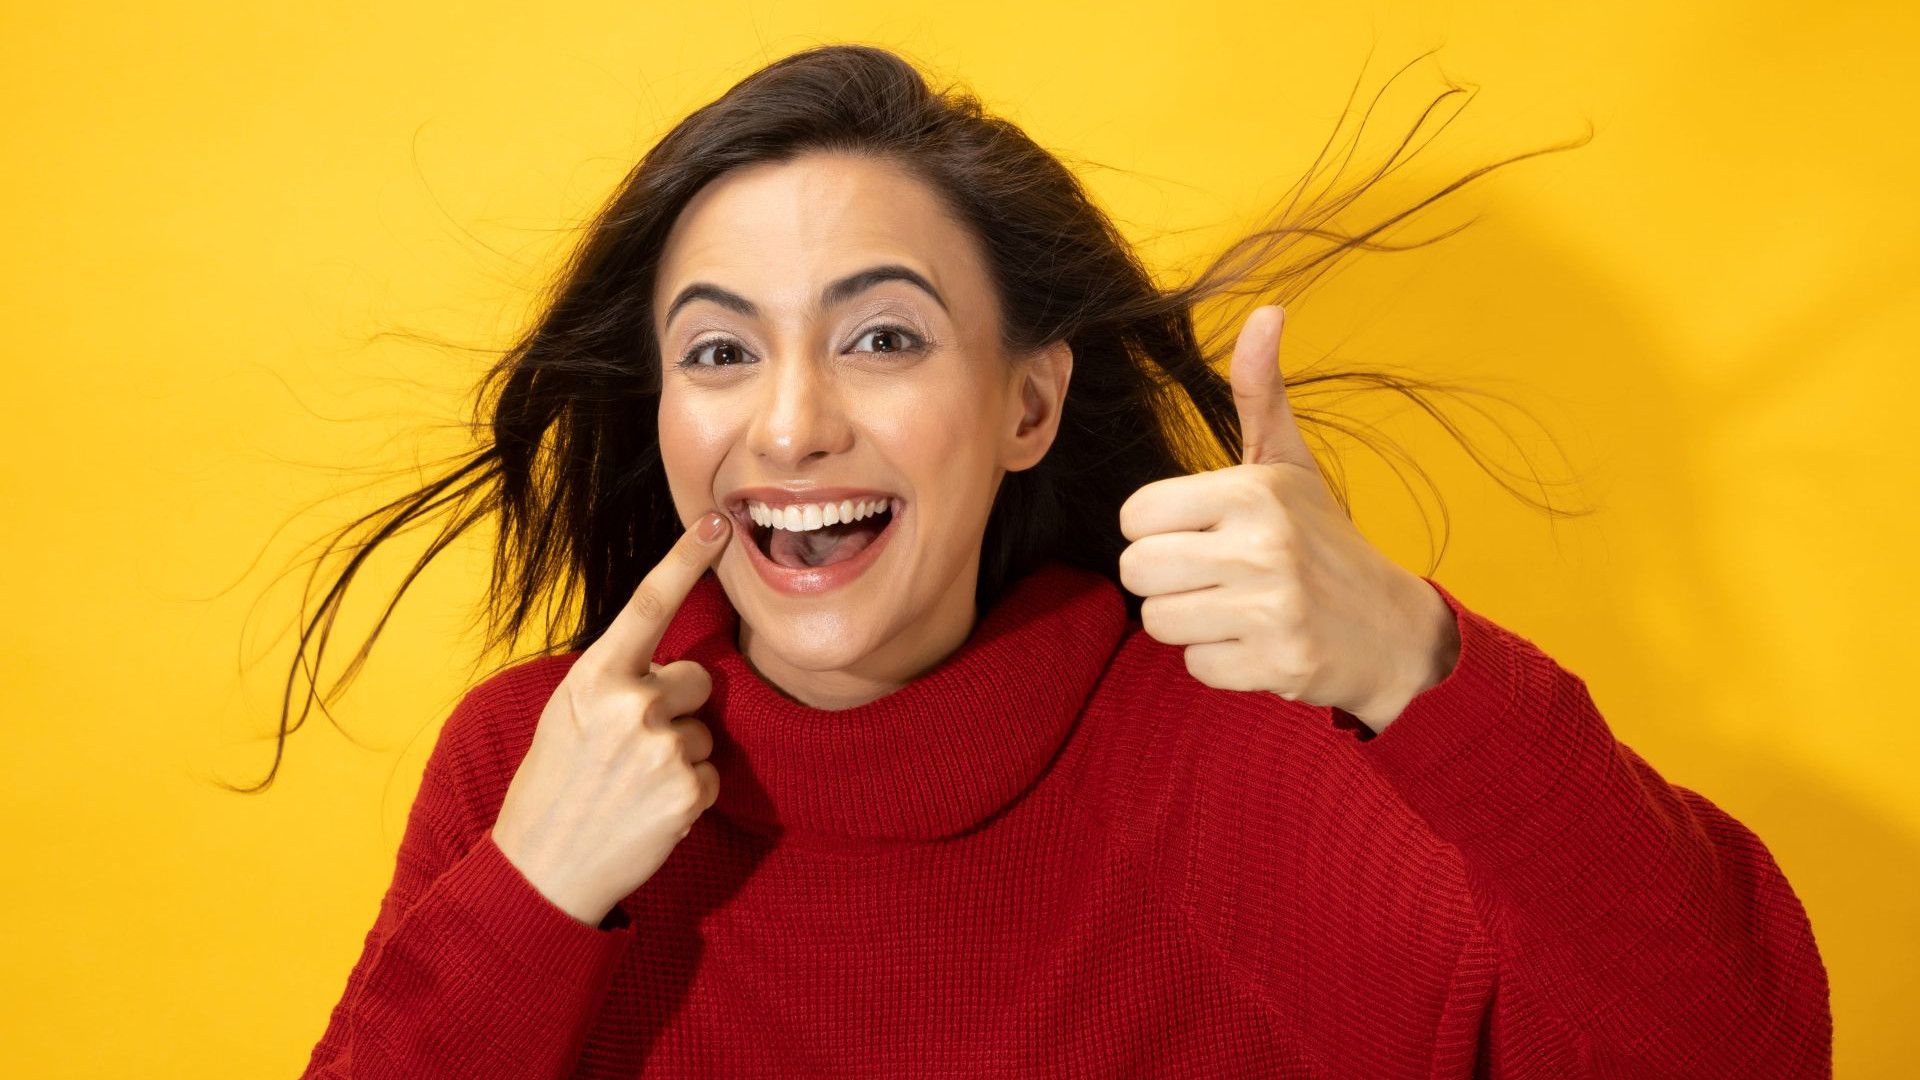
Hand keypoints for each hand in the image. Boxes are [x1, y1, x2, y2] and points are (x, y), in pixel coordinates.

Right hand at [490, 509, 732, 926]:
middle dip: (676, 705)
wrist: (543, 870)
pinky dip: (689, 794)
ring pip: (705, 731)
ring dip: (681, 755)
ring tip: (633, 786)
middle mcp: (632, 704)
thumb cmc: (554, 785)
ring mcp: (663, 748)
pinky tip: (650, 812)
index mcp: (595, 678)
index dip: (686, 559)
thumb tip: (669, 664)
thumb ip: (617, 680)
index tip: (718, 522)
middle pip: (696, 678)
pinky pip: (712, 775)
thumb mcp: (568, 714)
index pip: (649, 605)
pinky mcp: (689, 790)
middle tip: (630, 748)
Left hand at [1116, 305, 1459, 734]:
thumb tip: (1266, 311)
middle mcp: (1264, 545)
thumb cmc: (1323, 541)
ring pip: (1159, 621)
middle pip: (1137, 570)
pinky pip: (1194, 666)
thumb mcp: (1290, 464)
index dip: (1156, 529)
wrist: (1391, 629)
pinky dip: (1218, 661)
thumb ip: (1260, 393)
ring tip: (1234, 608)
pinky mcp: (1280, 664)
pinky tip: (1255, 641)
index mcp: (1253, 491)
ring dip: (1188, 622)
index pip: (1136, 515)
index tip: (1198, 534)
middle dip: (1166, 579)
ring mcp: (1274, 608)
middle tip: (1213, 577)